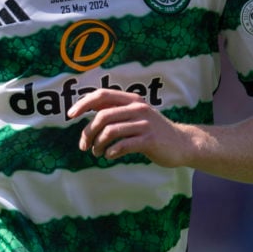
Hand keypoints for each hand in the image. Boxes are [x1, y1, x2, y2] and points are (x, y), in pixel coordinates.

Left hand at [68, 88, 193, 166]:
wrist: (182, 144)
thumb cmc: (152, 131)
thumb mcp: (135, 115)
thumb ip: (116, 111)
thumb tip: (87, 110)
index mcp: (132, 100)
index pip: (101, 95)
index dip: (83, 104)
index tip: (70, 115)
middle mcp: (138, 108)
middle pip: (102, 116)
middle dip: (88, 132)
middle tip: (84, 146)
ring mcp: (144, 124)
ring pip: (110, 131)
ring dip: (98, 145)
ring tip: (97, 153)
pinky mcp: (149, 140)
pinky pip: (122, 145)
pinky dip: (111, 152)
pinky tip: (110, 156)